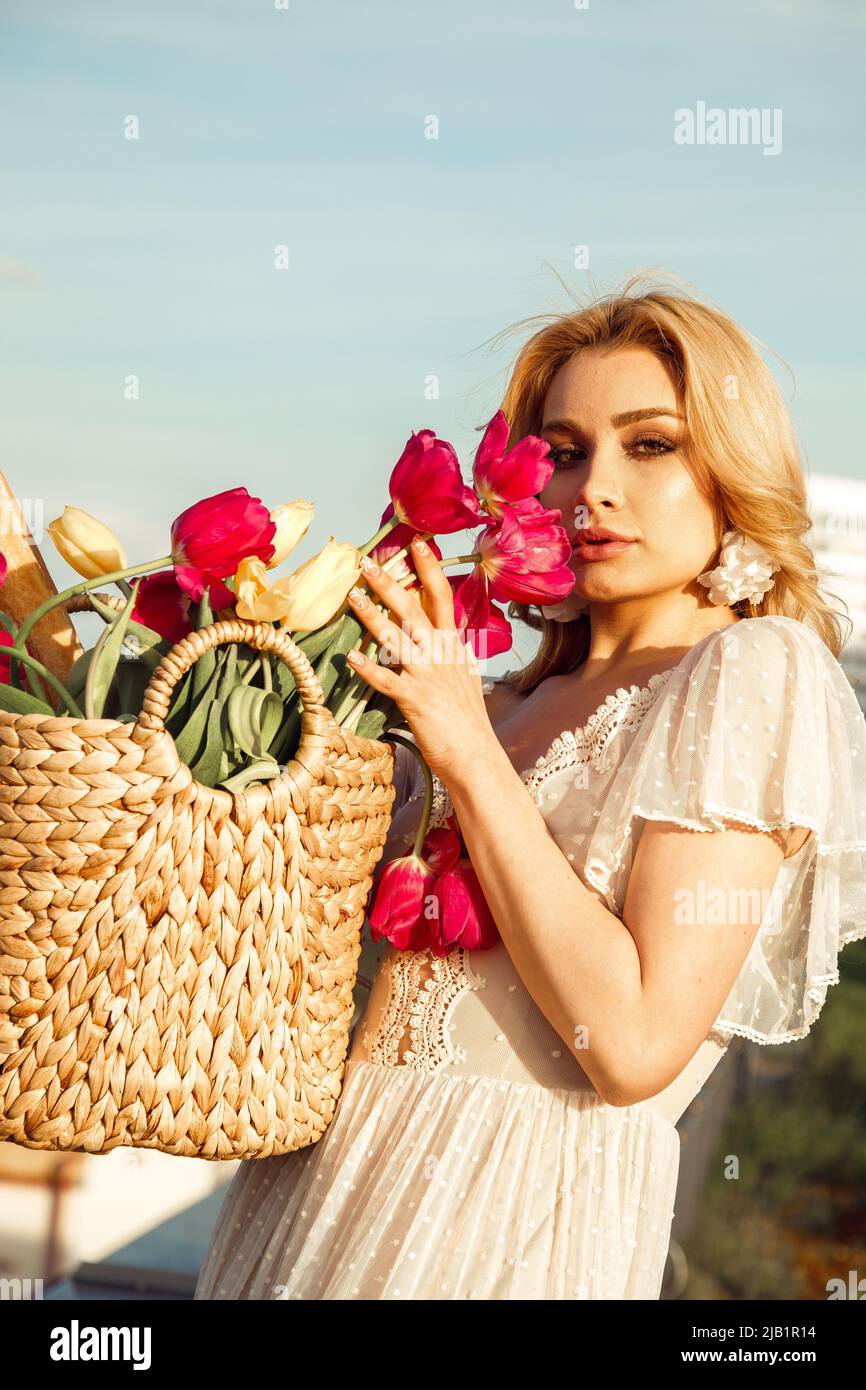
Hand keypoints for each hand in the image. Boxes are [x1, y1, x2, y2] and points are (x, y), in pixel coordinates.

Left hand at [344, 538, 493, 778]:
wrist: (476, 754)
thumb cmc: (467, 719)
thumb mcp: (465, 675)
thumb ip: (451, 652)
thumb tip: (444, 634)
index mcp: (453, 646)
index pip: (442, 597)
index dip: (430, 569)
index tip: (417, 544)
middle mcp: (440, 654)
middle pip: (413, 609)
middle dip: (389, 583)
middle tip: (367, 562)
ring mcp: (427, 676)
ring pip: (396, 638)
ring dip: (372, 616)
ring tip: (352, 596)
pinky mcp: (414, 700)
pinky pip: (387, 681)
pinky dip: (369, 669)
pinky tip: (351, 657)